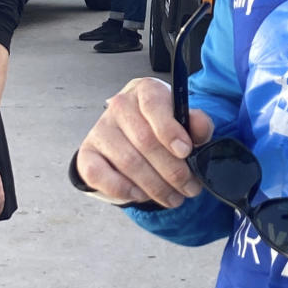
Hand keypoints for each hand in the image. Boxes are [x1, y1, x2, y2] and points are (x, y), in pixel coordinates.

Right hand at [75, 77, 213, 206]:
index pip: (154, 104)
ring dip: (155, 186)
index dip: (170, 130)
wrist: (132, 136)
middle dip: (172, 170)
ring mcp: (100, 129)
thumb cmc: (163, 127)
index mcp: (146, 90)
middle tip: (190, 188)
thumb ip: (197, 123)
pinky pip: (100, 175)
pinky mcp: (87, 153)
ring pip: (128, 162)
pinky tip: (142, 196)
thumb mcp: (184, 121)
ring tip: (174, 198)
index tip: (186, 152)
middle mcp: (120, 106)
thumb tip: (200, 127)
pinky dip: (123, 189)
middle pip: (145, 140)